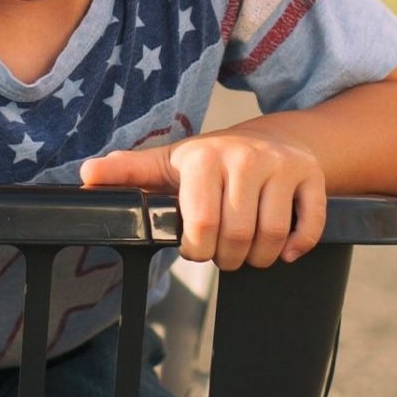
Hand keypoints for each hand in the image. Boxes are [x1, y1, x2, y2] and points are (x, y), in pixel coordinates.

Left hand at [79, 127, 328, 268]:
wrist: (269, 138)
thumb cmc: (211, 162)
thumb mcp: (168, 164)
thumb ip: (128, 173)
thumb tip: (86, 175)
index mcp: (204, 158)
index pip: (201, 224)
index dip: (197, 249)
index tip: (196, 247)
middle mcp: (245, 157)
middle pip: (238, 236)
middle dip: (228, 259)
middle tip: (223, 253)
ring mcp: (281, 165)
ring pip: (272, 235)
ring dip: (259, 259)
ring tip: (248, 252)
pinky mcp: (310, 176)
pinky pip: (308, 226)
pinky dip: (296, 247)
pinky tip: (282, 251)